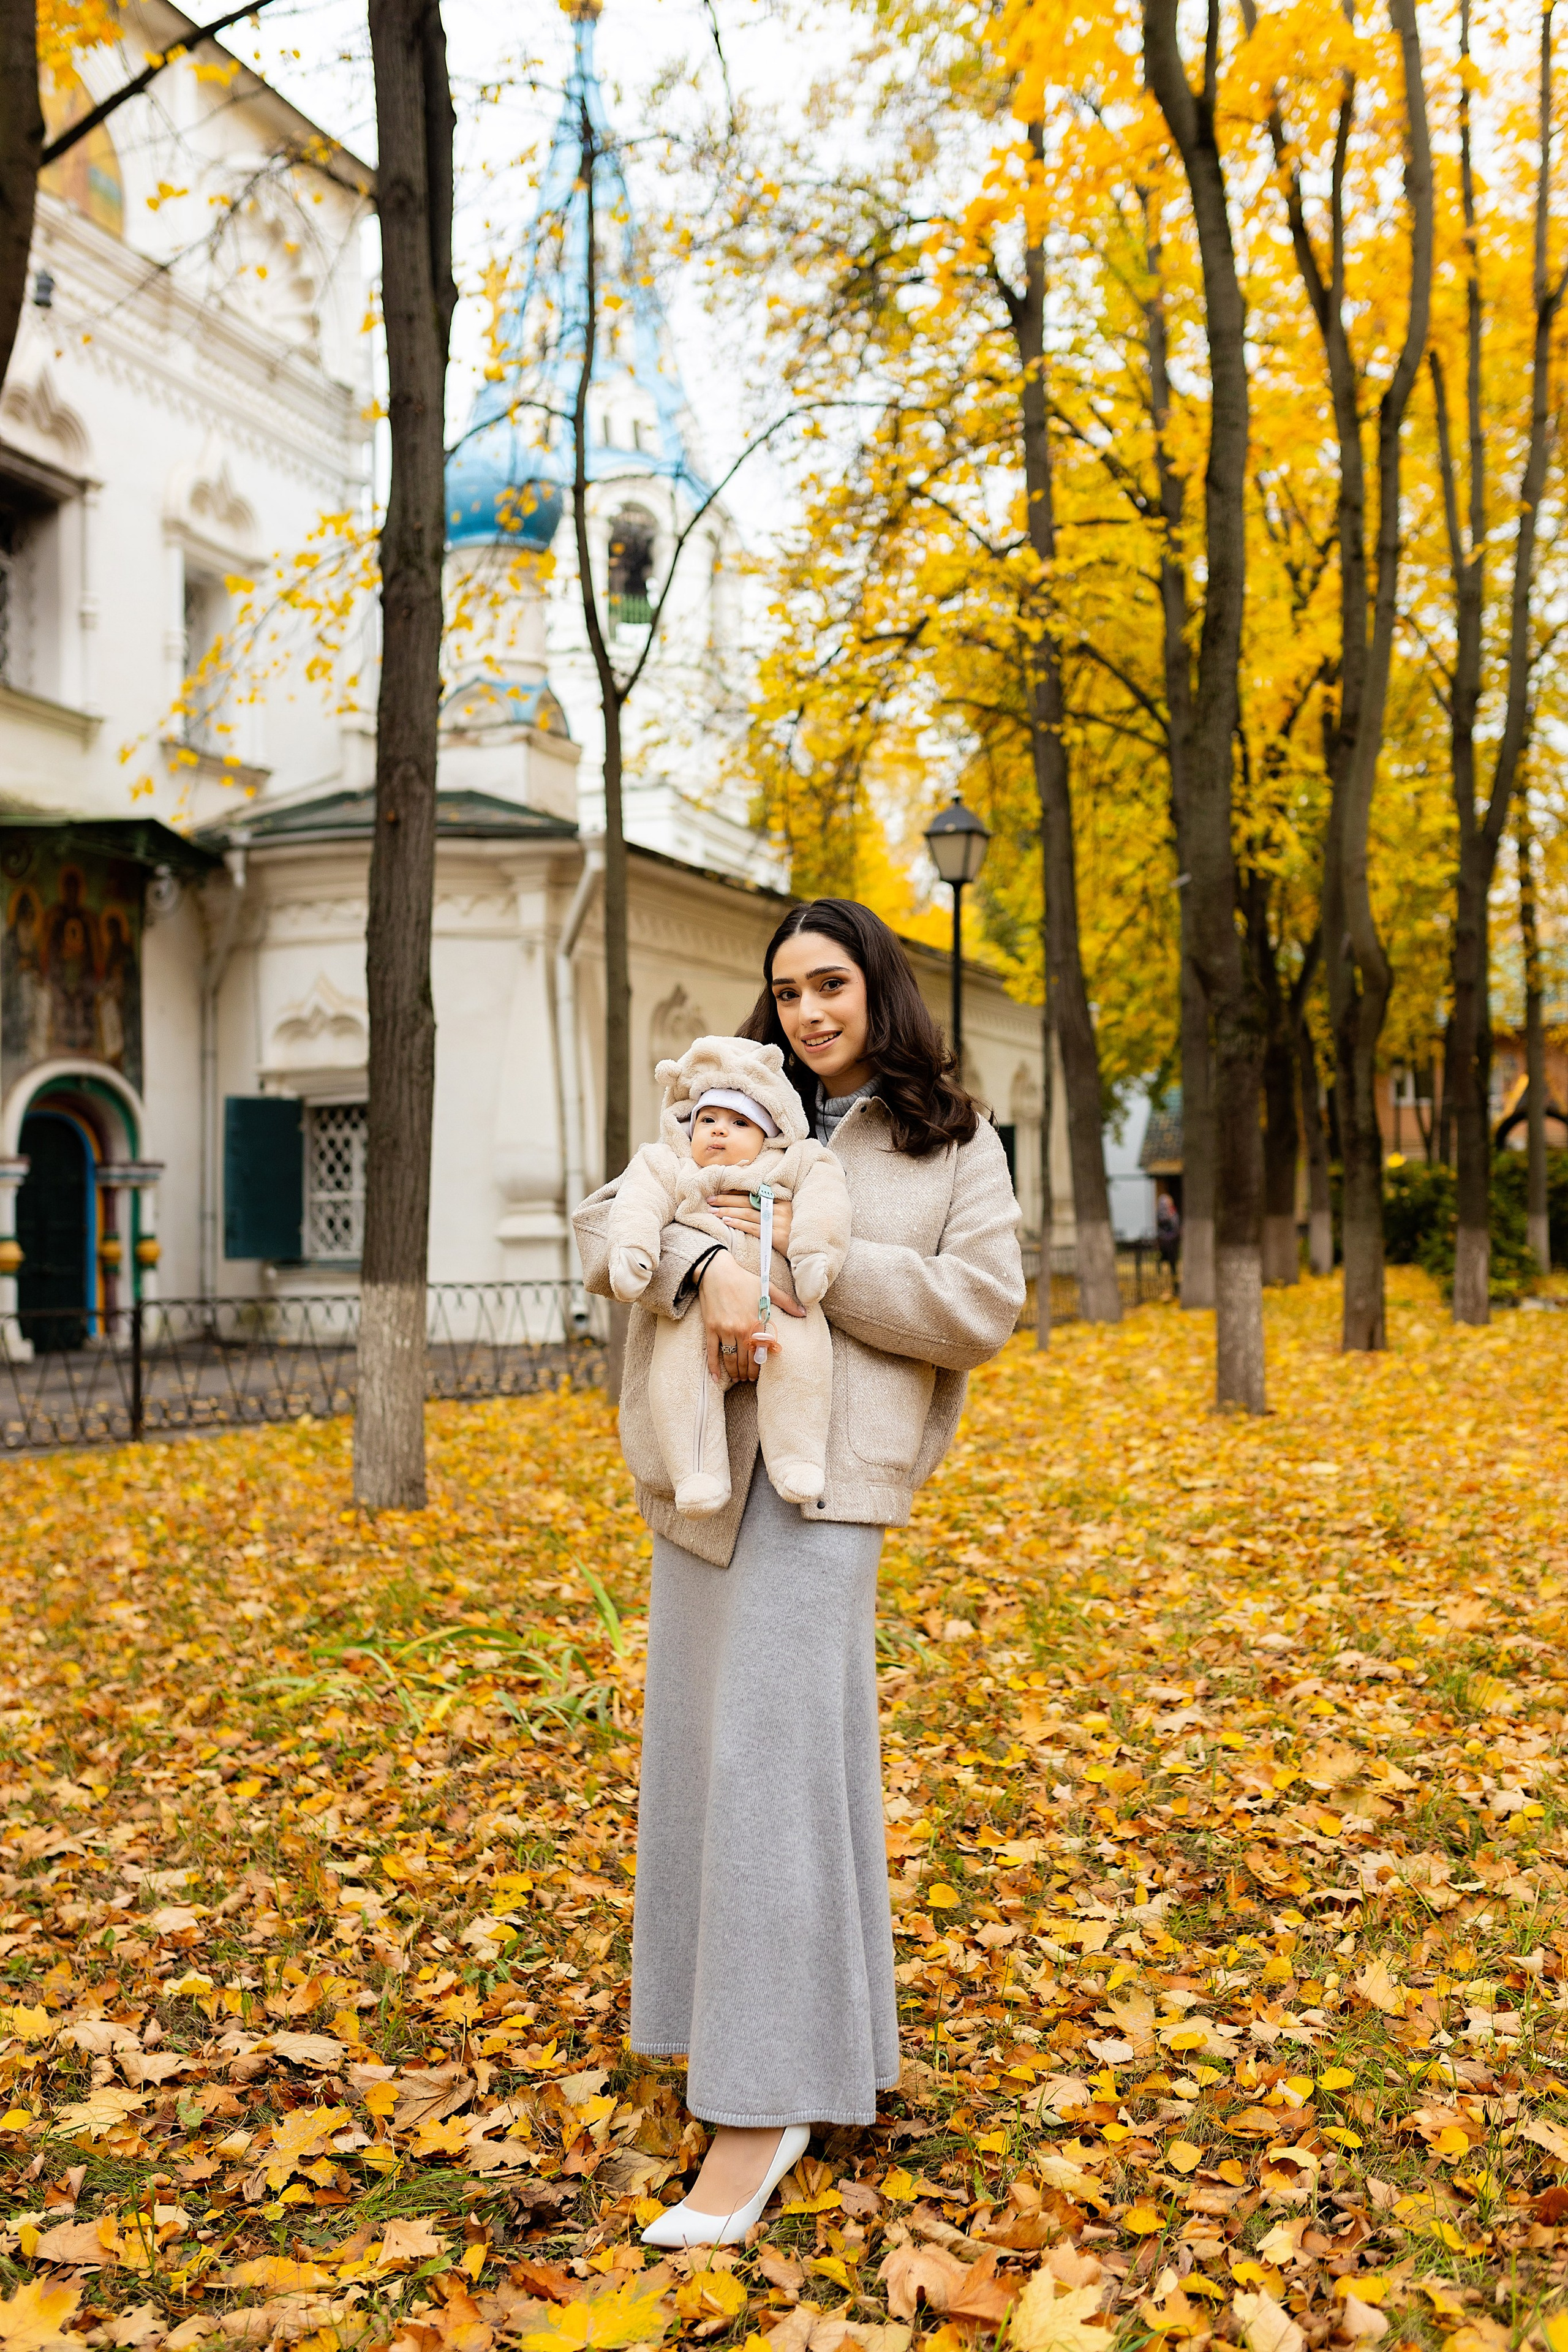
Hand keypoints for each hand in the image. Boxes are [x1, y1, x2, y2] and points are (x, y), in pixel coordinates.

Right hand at [698, 1249, 803, 1382]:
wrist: (717, 1271)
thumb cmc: (743, 1279)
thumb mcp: (768, 1288)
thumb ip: (786, 1302)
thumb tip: (804, 1312)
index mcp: (756, 1322)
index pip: (760, 1352)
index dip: (759, 1366)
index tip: (758, 1375)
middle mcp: (740, 1329)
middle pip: (745, 1359)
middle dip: (747, 1373)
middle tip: (748, 1380)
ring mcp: (724, 1330)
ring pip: (730, 1358)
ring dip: (734, 1372)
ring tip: (736, 1379)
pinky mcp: (711, 1329)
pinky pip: (712, 1352)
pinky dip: (713, 1366)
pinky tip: (716, 1378)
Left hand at [707, 1194, 792, 1255]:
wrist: (806, 1249)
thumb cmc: (791, 1232)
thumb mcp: (784, 1215)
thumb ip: (769, 1207)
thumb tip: (743, 1201)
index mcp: (781, 1200)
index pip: (754, 1193)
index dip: (735, 1191)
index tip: (720, 1191)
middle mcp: (780, 1209)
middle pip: (748, 1202)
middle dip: (726, 1200)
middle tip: (710, 1200)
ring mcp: (778, 1222)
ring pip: (747, 1214)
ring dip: (728, 1211)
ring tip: (713, 1211)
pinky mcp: (776, 1235)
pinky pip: (753, 1228)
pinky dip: (738, 1223)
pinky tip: (726, 1221)